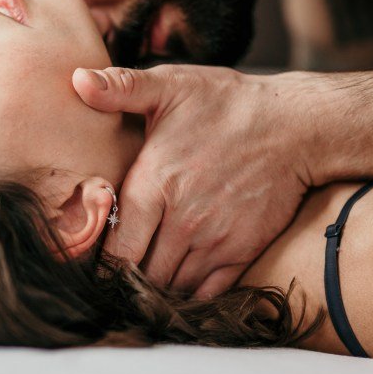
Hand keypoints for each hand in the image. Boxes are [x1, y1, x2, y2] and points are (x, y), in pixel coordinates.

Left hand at [73, 64, 313, 297]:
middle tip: (116, 276)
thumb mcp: (172, 85)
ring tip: (145, 277)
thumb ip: (121, 88)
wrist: (297, 126)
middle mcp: (182, 221)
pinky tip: (180, 281)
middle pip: (140, 274)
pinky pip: (206, 293)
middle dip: (125, 279)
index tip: (95, 264)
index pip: (115, 249)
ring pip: (171, 286)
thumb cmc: (228, 104)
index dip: (101, 263)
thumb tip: (75, 79)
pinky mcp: (241, 252)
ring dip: (156, 287)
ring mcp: (214, 241)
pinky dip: (189, 294)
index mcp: (154, 185)